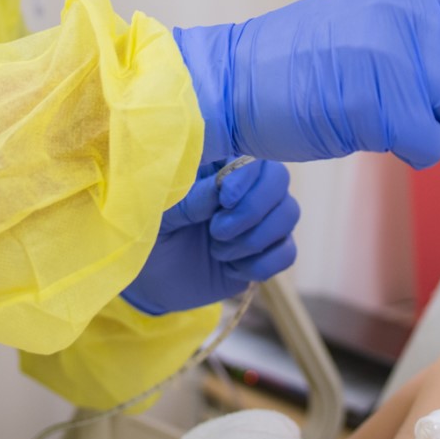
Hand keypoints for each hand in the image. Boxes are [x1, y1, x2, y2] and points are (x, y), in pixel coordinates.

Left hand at [122, 160, 298, 315]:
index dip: (247, 176)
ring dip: (254, 239)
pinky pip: (288, 252)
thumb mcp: (159, 216)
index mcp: (216, 168)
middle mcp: (245, 188)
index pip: (251, 155)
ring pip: (289, 213)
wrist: (154, 283)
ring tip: (218, 250)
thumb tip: (221, 187)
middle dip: (253, 210)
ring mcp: (260, 219)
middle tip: (216, 231)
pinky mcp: (266, 251)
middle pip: (278, 180)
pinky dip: (261, 264)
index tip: (226, 198)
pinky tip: (233, 268)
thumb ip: (188, 199)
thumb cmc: (150, 237)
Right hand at [175, 0, 439, 169]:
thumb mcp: (366, 25)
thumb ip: (420, 39)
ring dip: (425, 129)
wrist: (233, 79)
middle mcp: (408, 14)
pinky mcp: (381, 102)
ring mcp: (395, 55)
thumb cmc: (294, 62)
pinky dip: (406, 150)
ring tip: (375, 113)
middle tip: (415, 110)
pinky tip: (368, 132)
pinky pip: (429, 145)